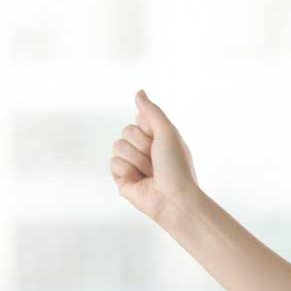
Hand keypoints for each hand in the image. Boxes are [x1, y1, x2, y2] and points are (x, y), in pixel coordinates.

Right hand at [109, 89, 199, 225]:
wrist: (174, 198)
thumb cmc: (177, 167)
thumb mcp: (167, 132)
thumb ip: (151, 111)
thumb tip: (139, 92)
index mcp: (156, 139)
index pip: (139, 119)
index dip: (150, 130)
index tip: (163, 144)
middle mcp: (143, 150)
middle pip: (126, 131)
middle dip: (142, 145)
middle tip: (157, 161)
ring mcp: (132, 164)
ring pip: (117, 146)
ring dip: (137, 159)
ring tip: (150, 173)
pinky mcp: (122, 178)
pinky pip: (113, 163)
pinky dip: (128, 170)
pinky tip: (140, 181)